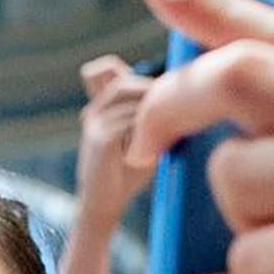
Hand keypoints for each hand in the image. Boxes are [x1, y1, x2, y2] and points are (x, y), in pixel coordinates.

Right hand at [74, 56, 156, 225]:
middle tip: (172, 109)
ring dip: (152, 115)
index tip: (160, 92)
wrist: (104, 203)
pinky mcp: (100, 140)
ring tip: (166, 131)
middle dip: (149, 92)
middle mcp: (93, 112)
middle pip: (123, 84)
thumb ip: (149, 118)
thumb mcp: (141, 139)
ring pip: (130, 105)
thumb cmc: (127, 172)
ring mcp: (94, 125)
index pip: (107, 70)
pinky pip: (130, 123)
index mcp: (100, 109)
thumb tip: (180, 97)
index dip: (135, 76)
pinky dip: (147, 132)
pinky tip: (156, 145)